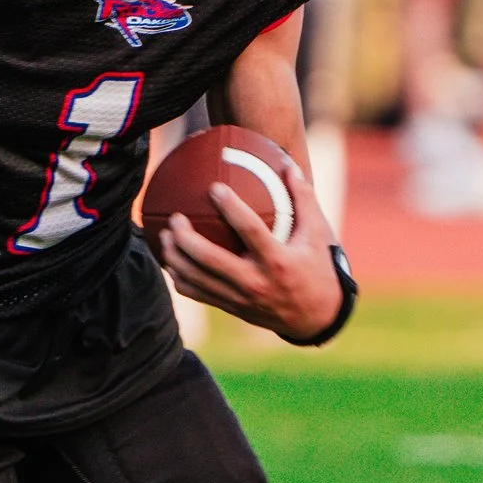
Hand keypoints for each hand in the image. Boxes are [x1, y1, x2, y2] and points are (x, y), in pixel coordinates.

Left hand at [158, 161, 344, 340]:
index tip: (214, 187)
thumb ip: (303, 198)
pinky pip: (196, 294)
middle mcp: (255, 282)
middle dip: (186, 238)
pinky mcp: (230, 308)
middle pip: (210, 259)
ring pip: (196, 279)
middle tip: (175, 218)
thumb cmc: (317, 268)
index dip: (230, 207)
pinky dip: (179, 277)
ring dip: (175, 258)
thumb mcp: (317, 233)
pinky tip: (171, 261)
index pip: (249, 229)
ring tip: (165, 236)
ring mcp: (240, 298)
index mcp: (277, 260)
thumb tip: (288, 164)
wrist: (315, 318)